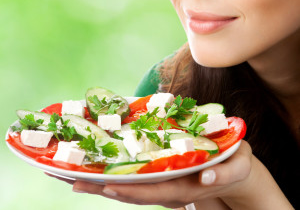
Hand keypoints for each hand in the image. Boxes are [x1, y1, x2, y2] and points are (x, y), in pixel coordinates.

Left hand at [68, 141, 251, 207]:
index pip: (156, 191)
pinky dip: (115, 178)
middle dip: (105, 187)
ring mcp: (164, 184)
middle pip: (135, 192)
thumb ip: (226, 172)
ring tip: (73, 176)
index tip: (107, 184)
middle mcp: (172, 188)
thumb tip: (208, 176)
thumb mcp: (238, 165)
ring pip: (131, 188)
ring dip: (102, 183)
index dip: (132, 189)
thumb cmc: (237, 163)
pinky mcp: (162, 178)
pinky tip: (97, 173)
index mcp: (188, 184)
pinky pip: (136, 180)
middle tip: (73, 179)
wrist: (237, 173)